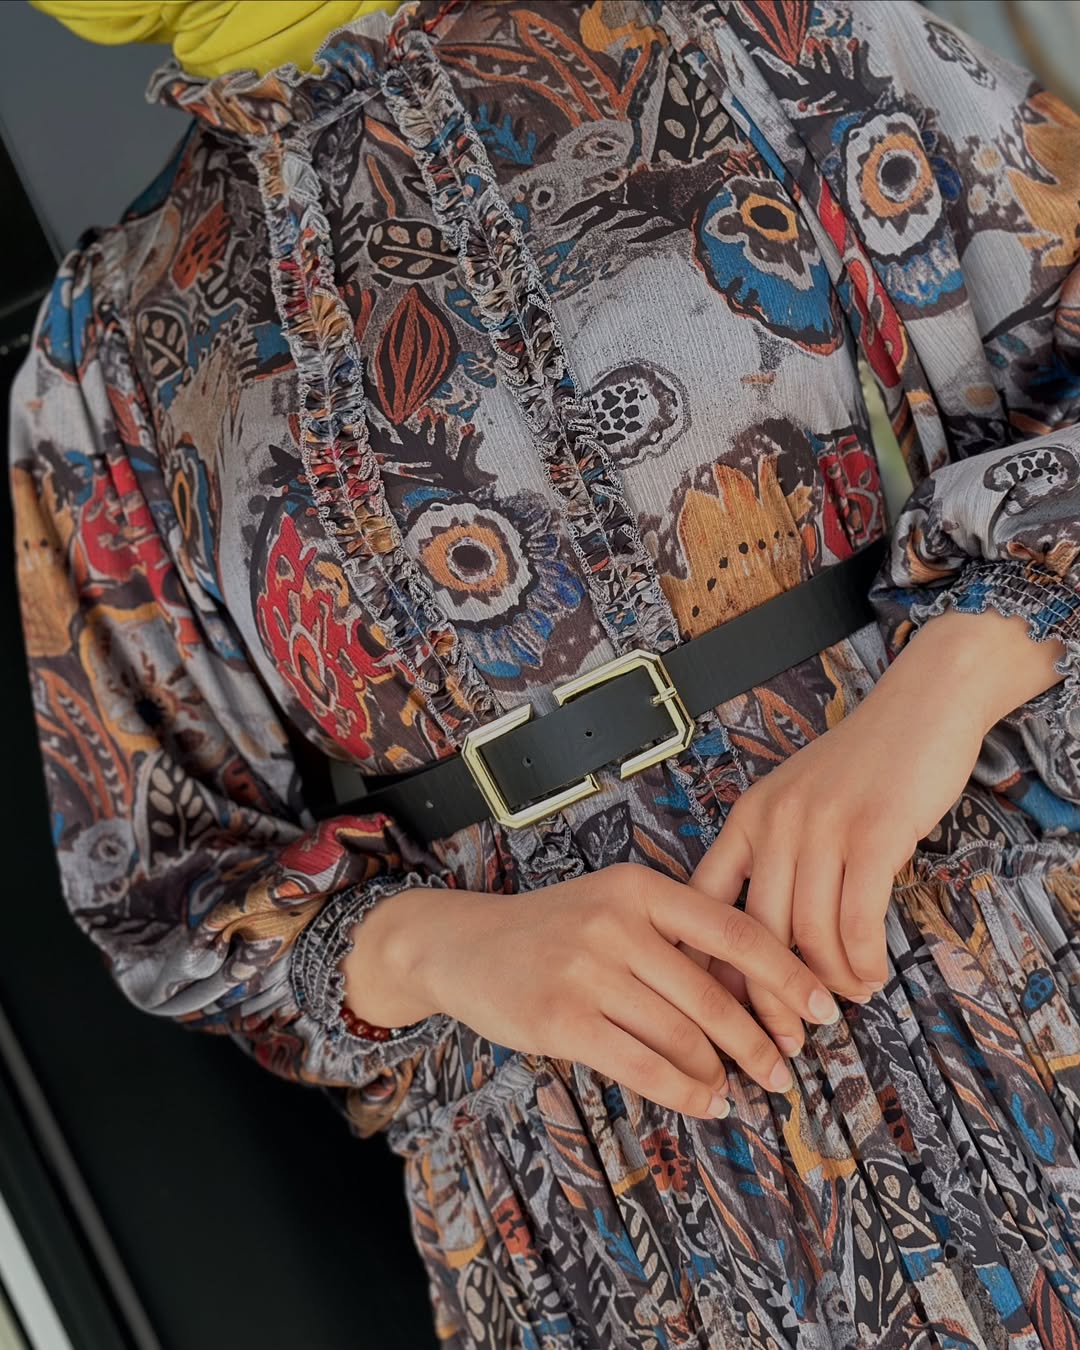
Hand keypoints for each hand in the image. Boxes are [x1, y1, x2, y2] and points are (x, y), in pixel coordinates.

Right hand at [344, 863, 840, 1116]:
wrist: (461, 944)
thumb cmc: (550, 930)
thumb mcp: (613, 907)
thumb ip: (674, 936)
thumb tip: (756, 993)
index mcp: (640, 887)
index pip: (734, 931)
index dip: (785, 975)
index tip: (821, 1010)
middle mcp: (617, 923)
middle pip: (715, 995)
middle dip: (761, 1041)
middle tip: (786, 1068)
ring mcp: (587, 971)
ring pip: (684, 1037)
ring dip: (723, 1073)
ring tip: (739, 1089)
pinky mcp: (563, 1019)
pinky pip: (645, 1067)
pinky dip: (686, 1092)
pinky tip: (705, 1101)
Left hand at [690, 605, 1066, 1054]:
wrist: (922, 707)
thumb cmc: (863, 764)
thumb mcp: (798, 800)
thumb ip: (777, 855)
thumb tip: (764, 938)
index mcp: (748, 817)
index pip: (703, 902)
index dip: (706, 963)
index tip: (716, 1011)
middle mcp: (773, 822)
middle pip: (752, 934)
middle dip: (768, 997)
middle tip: (786, 1037)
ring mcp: (820, 827)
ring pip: (807, 934)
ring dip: (827, 982)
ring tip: (843, 1001)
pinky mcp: (871, 835)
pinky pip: (857, 921)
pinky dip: (863, 960)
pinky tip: (872, 975)